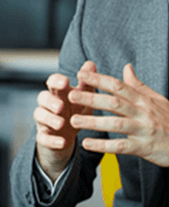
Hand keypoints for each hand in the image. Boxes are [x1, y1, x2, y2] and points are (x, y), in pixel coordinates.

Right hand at [34, 61, 95, 179]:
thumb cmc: (77, 109)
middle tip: (61, 105)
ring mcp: (44, 120)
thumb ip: (86, 81)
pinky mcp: (44, 137)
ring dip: (50, 119)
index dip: (57, 81)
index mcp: (59, 92)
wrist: (68, 135)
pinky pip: (43, 138)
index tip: (66, 82)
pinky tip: (63, 142)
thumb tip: (90, 63)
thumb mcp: (84, 96)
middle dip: (50, 100)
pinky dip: (52, 140)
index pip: (52, 81)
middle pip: (42, 97)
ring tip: (62, 123)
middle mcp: (49, 104)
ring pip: (39, 116)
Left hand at [69, 62, 168, 167]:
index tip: (82, 73)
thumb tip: (126, 67)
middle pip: (115, 102)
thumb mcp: (156, 99)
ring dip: (93, 122)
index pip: (119, 85)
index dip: (100, 79)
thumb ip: (138, 85)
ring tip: (73, 121)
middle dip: (92, 98)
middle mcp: (143, 112)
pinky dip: (104, 146)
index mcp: (144, 99)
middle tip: (71, 95)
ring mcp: (143, 129)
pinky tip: (87, 144)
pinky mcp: (144, 147)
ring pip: (115, 124)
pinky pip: (121, 146)